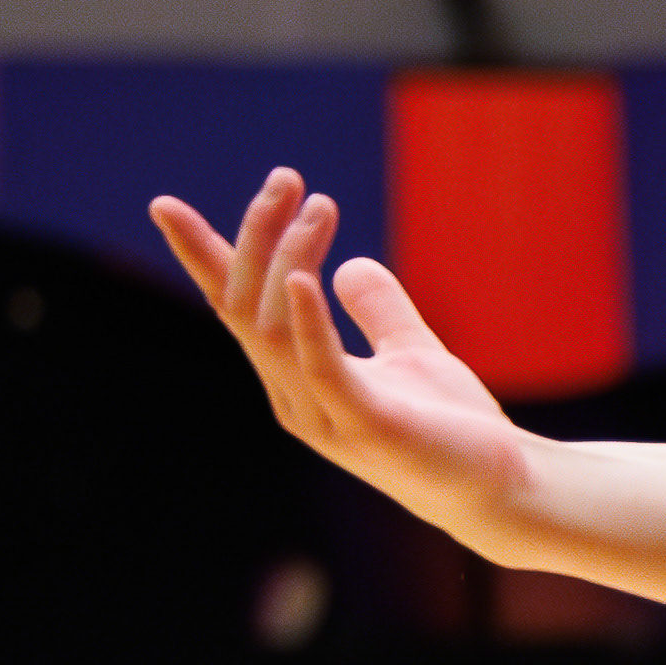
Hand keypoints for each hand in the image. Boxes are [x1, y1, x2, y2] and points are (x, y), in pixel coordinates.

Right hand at [151, 169, 533, 544]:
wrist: (499, 485)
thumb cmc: (451, 425)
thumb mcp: (411, 350)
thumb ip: (377, 310)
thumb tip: (347, 264)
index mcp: (294, 377)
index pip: (235, 308)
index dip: (202, 257)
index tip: (165, 205)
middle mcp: (293, 396)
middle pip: (246, 306)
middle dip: (255, 238)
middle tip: (285, 179)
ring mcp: (322, 415)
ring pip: (274, 328)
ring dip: (289, 259)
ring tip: (315, 205)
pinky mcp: (365, 425)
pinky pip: (321, 367)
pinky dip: (308, 320)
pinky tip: (308, 276)